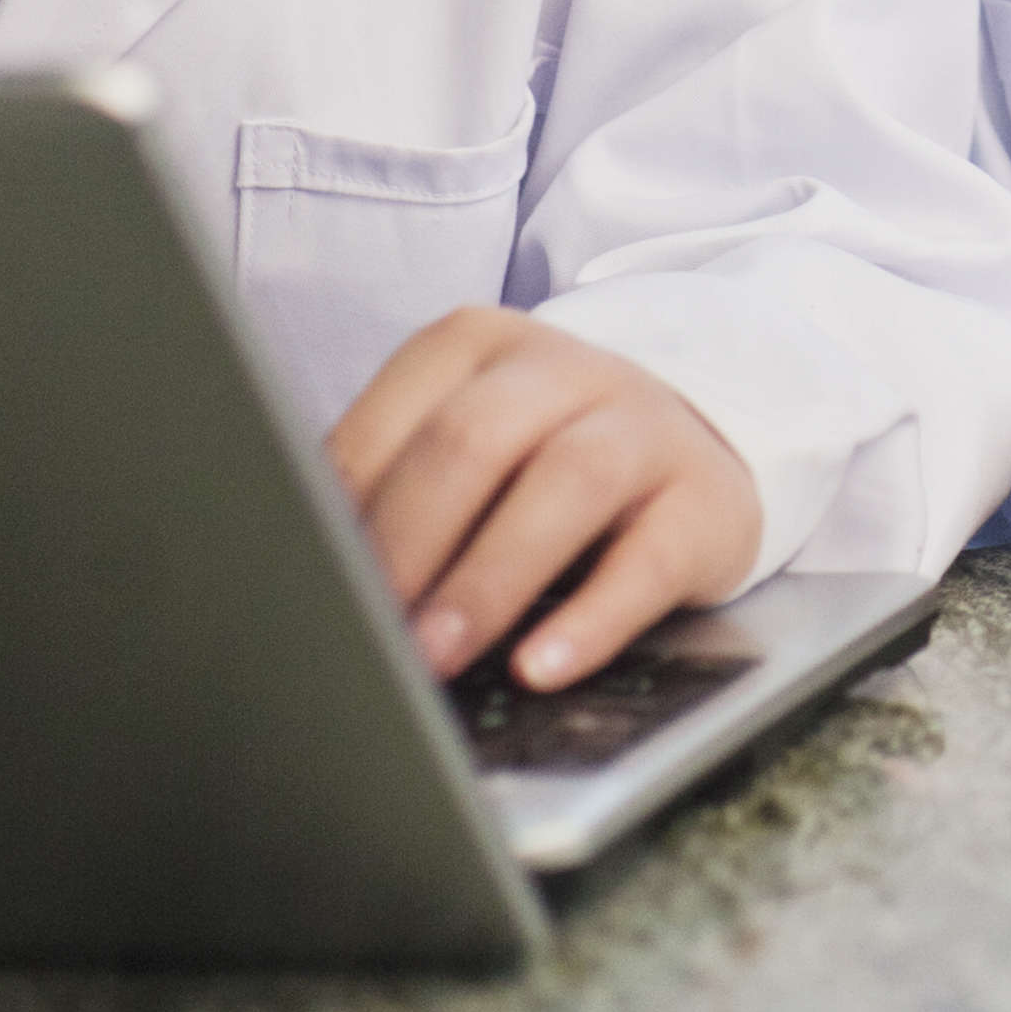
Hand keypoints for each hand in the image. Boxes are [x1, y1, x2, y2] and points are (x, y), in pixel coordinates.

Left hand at [326, 306, 761, 691]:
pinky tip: (542, 665)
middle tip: (368, 624)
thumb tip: (304, 574)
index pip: (395, 418)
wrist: (697, 452)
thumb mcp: (468, 452)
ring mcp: (644, 426)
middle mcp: (566, 369)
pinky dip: (591, 618)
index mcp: (481, 346)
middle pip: (473, 438)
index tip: (307, 581)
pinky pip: (650, 558)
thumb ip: (395, 489)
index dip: (344, 504)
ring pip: (567, 480)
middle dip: (409, 539)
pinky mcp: (705, 499)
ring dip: (490, 577)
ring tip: (437, 655)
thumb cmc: (542, 464)